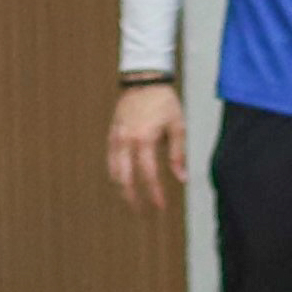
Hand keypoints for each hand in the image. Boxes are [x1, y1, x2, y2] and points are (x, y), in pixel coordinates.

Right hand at [105, 82, 186, 211]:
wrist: (144, 80)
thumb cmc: (163, 102)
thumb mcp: (177, 126)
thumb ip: (178, 154)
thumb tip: (181, 178)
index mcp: (144, 139)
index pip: (148, 175)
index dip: (154, 193)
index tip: (160, 206)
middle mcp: (127, 140)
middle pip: (125, 178)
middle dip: (132, 198)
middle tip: (140, 211)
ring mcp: (116, 137)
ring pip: (114, 170)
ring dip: (121, 188)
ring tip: (131, 199)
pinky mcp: (112, 133)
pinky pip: (110, 158)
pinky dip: (115, 172)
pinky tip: (122, 180)